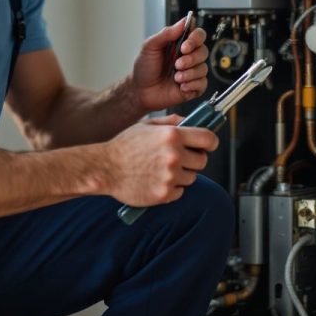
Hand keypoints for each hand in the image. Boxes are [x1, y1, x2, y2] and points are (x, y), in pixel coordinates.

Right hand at [103, 115, 218, 206]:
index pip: (208, 139)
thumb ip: (171, 122)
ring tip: (162, 169)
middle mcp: (174, 155)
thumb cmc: (124, 146)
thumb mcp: (146, 125)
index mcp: (172, 135)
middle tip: (178, 158)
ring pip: (191, 177)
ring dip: (182, 174)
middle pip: (203, 161)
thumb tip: (189, 121)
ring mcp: (170, 176)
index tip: (207, 145)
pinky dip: (172, 188)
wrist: (105, 168)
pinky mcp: (164, 194)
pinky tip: (156, 180)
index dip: (210, 142)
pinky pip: (180, 191)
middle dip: (194, 159)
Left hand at [130, 16, 209, 112]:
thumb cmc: (144, 68)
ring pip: (203, 68)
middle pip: (203, 51)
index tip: (184, 46)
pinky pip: (202, 84)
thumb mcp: (149, 47)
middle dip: (191, 58)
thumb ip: (166, 34)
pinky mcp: (193, 87)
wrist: (140, 91)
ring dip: (190, 73)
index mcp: (179, 43)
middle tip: (177, 64)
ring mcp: (192, 71)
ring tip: (176, 78)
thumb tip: (183, 22)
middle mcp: (188, 56)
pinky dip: (192, 85)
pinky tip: (181, 87)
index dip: (195, 38)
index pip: (198, 35)